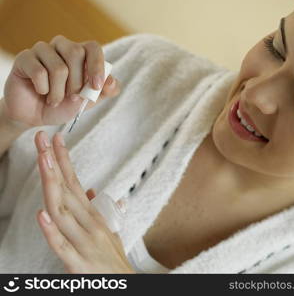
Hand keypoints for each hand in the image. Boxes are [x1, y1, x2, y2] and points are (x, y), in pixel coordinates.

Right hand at [3, 35, 121, 129]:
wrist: (36, 116)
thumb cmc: (64, 105)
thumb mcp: (88, 102)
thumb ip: (104, 92)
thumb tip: (112, 81)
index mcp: (80, 54)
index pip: (93, 47)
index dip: (97, 66)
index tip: (96, 86)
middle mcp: (62, 46)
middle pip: (76, 53)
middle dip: (77, 83)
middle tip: (73, 97)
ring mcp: (42, 50)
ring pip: (58, 67)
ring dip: (59, 92)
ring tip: (55, 100)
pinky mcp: (24, 58)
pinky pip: (39, 72)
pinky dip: (44, 89)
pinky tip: (41, 92)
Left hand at [34, 130, 134, 273]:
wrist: (125, 285)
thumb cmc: (114, 258)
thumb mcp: (110, 230)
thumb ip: (100, 209)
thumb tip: (90, 191)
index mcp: (94, 216)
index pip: (76, 183)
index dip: (64, 161)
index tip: (55, 140)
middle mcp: (90, 224)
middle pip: (68, 191)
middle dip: (53, 164)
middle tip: (42, 141)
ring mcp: (85, 242)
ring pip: (64, 212)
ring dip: (52, 186)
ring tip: (42, 162)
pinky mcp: (78, 264)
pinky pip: (62, 246)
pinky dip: (51, 231)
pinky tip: (41, 214)